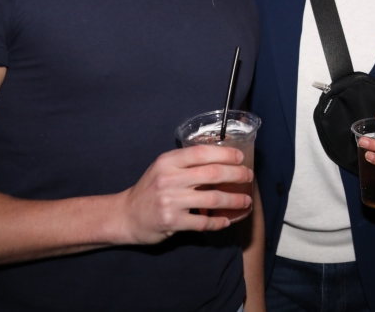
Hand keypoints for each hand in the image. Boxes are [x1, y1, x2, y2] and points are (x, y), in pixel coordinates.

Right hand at [116, 145, 251, 244]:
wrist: (126, 215)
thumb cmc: (150, 189)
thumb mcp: (163, 169)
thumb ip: (186, 164)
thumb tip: (221, 159)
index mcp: (168, 162)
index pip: (202, 152)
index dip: (225, 153)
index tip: (240, 158)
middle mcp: (169, 179)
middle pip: (213, 173)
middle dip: (236, 174)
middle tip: (248, 177)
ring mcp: (171, 201)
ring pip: (213, 199)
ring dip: (234, 200)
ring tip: (246, 201)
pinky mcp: (172, 221)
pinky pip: (203, 222)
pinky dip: (218, 222)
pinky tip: (226, 221)